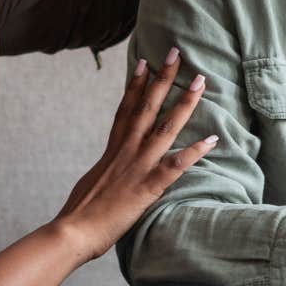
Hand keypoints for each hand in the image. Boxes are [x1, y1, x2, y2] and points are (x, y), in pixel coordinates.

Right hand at [52, 47, 216, 264]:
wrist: (72, 231)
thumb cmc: (79, 213)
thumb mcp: (92, 182)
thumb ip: (105, 170)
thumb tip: (110, 169)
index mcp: (112, 150)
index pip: (126, 109)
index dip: (135, 84)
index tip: (145, 62)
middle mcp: (126, 151)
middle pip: (147, 107)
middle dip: (163, 79)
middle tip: (176, 53)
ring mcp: (137, 166)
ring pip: (166, 127)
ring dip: (184, 103)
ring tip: (200, 82)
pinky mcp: (147, 186)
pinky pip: (176, 166)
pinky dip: (195, 152)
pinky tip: (212, 140)